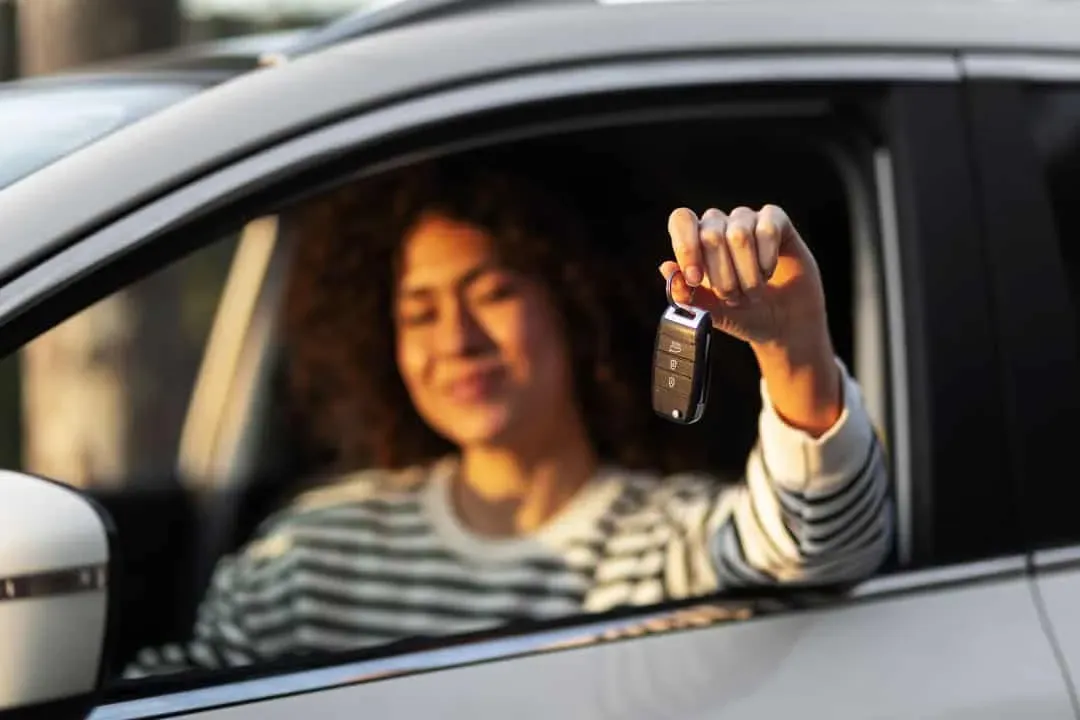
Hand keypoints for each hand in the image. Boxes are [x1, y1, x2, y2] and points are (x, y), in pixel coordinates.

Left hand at [662, 205, 841, 434]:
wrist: (783, 325)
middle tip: (733, 298)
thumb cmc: (743, 315)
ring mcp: (748, 220)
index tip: (695, 280)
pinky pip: (767, 229)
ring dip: (747, 274)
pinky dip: (767, 259)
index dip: (686, 247)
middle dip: (722, 275)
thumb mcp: (711, 312)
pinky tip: (769, 273)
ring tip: (753, 292)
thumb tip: (666, 267)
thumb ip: (687, 295)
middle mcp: (719, 225)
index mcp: (696, 242)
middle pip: (710, 234)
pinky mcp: (777, 221)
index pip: (682, 220)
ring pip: (739, 234)